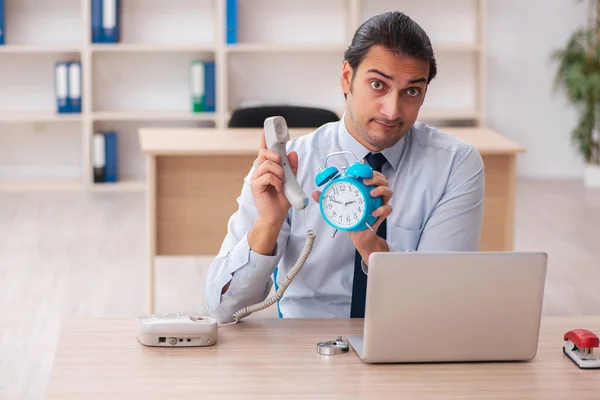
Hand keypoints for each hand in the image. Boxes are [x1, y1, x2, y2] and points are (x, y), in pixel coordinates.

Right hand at [248, 131, 298, 253]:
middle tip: (283, 169)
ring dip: (279, 172)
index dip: (265, 140)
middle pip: (264, 153)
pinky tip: (278, 188)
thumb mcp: (291, 181)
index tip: (266, 130)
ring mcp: (256, 178)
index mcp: (267, 169)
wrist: (276, 217)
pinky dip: (276, 181)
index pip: (264, 151)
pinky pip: (268, 176)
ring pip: (268, 164)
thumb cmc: (281, 200)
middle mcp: (259, 171)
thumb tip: (292, 153)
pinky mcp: (255, 186)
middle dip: (277, 157)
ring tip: (282, 182)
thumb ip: (292, 167)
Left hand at [311, 171, 392, 263]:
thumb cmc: (350, 217)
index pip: (370, 174)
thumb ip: (326, 199)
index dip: (368, 170)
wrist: (358, 234)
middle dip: (376, 177)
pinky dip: (382, 209)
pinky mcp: (382, 214)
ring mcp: (379, 203)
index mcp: (365, 188)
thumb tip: (315, 193)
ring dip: (381, 190)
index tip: (360, 172)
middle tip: (366, 181)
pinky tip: (373, 212)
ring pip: (388, 191)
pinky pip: (387, 209)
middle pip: (382, 180)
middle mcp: (374, 194)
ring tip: (372, 193)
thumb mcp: (336, 206)